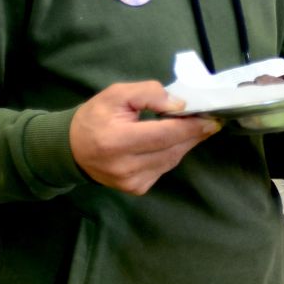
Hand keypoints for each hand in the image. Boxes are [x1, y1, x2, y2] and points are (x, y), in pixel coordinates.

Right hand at [69, 80, 219, 195]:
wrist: (72, 149)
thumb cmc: (95, 118)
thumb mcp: (116, 94)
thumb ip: (148, 94)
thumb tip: (179, 104)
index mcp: (117, 141)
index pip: (164, 134)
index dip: (191, 126)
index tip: (212, 118)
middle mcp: (125, 167)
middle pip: (172, 149)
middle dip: (193, 134)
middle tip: (209, 120)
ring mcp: (132, 182)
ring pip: (172, 160)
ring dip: (184, 143)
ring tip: (191, 128)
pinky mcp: (136, 189)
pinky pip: (164, 168)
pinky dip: (171, 154)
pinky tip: (169, 143)